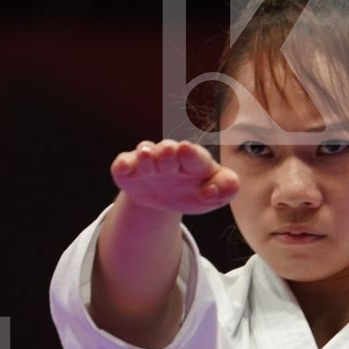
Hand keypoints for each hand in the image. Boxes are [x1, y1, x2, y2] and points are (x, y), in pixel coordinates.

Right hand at [111, 139, 239, 216]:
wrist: (165, 198)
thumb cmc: (194, 191)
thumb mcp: (214, 194)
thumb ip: (226, 189)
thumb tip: (214, 192)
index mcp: (195, 162)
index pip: (195, 156)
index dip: (191, 154)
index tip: (187, 151)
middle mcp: (170, 157)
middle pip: (169, 151)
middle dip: (169, 152)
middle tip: (170, 153)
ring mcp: (148, 163)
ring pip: (146, 154)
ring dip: (146, 156)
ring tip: (147, 157)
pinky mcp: (129, 171)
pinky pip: (123, 165)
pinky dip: (122, 166)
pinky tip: (123, 168)